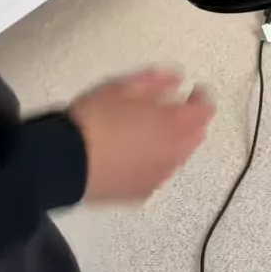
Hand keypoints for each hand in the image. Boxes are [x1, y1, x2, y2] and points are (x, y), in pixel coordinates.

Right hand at [69, 69, 214, 203]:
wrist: (65, 162)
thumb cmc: (94, 119)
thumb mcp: (123, 87)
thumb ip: (156, 80)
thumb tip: (176, 79)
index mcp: (174, 124)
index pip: (205, 109)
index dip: (201, 96)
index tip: (191, 89)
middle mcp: (174, 153)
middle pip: (197, 135)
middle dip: (189, 121)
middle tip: (170, 109)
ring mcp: (159, 176)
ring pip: (178, 156)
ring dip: (172, 142)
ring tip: (146, 132)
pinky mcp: (141, 193)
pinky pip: (157, 174)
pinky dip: (153, 162)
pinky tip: (132, 155)